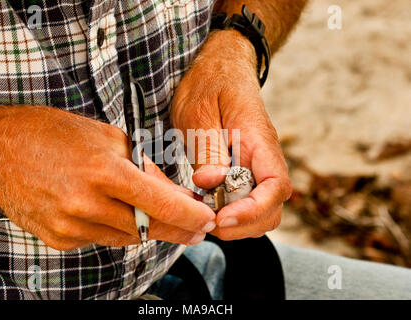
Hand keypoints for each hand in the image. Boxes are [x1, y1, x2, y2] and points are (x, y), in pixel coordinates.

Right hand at [0, 106, 214, 249]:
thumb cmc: (53, 135)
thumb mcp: (108, 138)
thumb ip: (143, 169)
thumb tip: (171, 193)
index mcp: (103, 171)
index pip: (160, 203)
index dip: (189, 215)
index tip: (206, 219)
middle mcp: (86, 204)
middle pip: (147, 229)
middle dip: (177, 230)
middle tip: (195, 230)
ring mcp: (70, 226)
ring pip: (127, 238)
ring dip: (146, 229)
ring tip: (158, 217)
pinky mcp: (59, 239)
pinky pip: (101, 239)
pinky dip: (116, 228)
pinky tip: (114, 213)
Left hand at [171, 30, 291, 240]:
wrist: (219, 68)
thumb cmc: (208, 84)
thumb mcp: (198, 113)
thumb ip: (208, 150)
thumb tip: (211, 184)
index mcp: (258, 139)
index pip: (274, 186)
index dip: (251, 211)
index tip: (220, 218)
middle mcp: (264, 157)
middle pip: (272, 208)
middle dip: (242, 225)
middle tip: (206, 221)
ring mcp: (257, 165)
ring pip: (262, 209)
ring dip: (237, 222)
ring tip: (204, 213)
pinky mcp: (246, 170)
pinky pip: (248, 200)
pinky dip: (232, 212)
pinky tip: (208, 205)